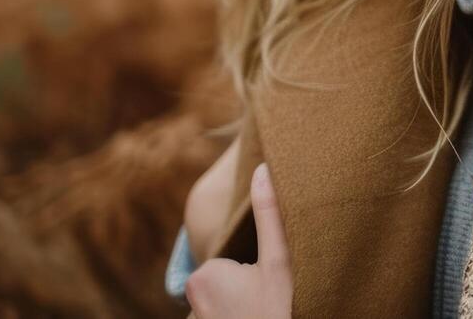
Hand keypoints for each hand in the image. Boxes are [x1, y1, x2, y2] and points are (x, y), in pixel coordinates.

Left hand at [185, 164, 292, 317]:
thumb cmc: (281, 311)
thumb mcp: (281, 262)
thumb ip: (270, 215)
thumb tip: (263, 168)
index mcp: (203, 277)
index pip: (229, 262)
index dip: (255, 271)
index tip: (271, 286)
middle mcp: (191, 304)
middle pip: (224, 285)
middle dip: (244, 292)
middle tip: (269, 303)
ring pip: (223, 308)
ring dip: (240, 311)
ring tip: (265, 315)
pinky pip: (220, 318)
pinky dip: (236, 318)